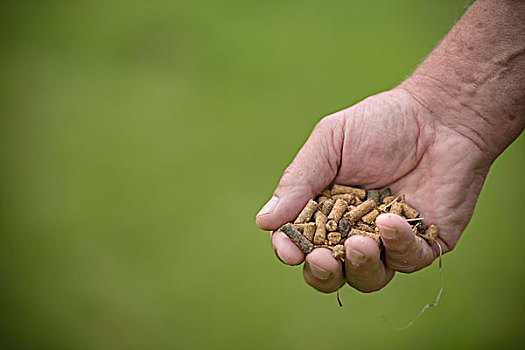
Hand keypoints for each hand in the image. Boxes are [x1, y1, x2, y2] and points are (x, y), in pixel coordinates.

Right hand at [255, 86, 490, 292]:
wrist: (439, 115)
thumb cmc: (379, 124)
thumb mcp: (329, 143)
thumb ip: (298, 181)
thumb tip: (264, 221)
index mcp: (325, 209)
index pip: (299, 241)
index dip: (291, 250)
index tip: (290, 251)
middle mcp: (354, 230)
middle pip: (331, 272)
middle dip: (323, 273)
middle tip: (322, 259)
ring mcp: (389, 241)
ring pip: (368, 277)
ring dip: (360, 266)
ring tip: (360, 242)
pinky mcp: (425, 242)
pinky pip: (408, 261)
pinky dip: (398, 247)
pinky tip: (391, 222)